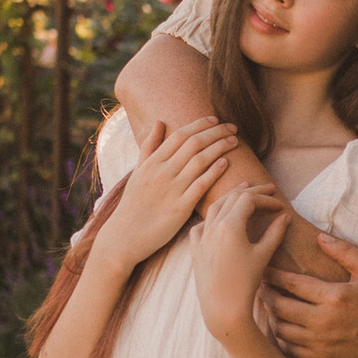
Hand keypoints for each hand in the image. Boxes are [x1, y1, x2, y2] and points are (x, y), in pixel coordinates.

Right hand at [106, 114, 238, 261]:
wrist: (124, 237)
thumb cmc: (133, 205)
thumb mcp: (137, 172)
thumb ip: (149, 147)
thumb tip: (159, 121)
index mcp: (151, 163)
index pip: (179, 135)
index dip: (199, 124)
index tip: (215, 120)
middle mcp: (161, 173)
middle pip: (193, 144)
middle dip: (216, 132)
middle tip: (232, 127)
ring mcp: (170, 190)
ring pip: (200, 161)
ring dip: (219, 147)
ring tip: (234, 141)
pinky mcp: (179, 209)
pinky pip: (201, 185)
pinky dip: (214, 171)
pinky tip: (225, 163)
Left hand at [191, 179, 291, 341]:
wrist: (223, 309)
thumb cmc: (246, 284)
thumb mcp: (263, 256)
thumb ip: (275, 233)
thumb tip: (284, 217)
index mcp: (230, 226)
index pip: (249, 199)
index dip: (266, 199)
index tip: (280, 206)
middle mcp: (213, 227)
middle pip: (232, 197)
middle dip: (252, 191)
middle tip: (268, 189)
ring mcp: (201, 238)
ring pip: (214, 207)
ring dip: (230, 197)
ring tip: (242, 191)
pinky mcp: (195, 250)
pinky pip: (200, 226)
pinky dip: (210, 217)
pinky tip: (217, 218)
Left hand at [265, 229, 357, 357]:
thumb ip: (344, 252)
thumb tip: (319, 237)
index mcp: (334, 296)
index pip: (292, 283)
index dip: (274, 274)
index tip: (265, 268)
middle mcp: (324, 321)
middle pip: (280, 306)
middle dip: (266, 294)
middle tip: (260, 285)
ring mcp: (322, 343)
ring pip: (281, 329)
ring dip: (272, 316)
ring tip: (269, 304)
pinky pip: (290, 349)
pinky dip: (282, 337)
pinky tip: (283, 326)